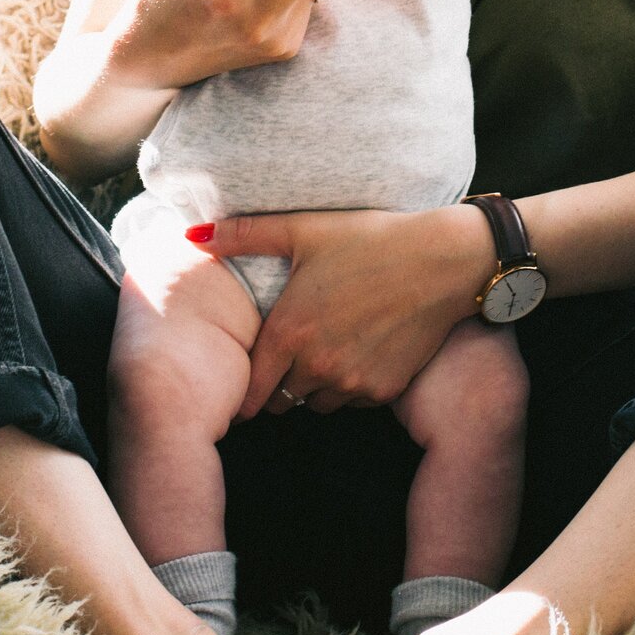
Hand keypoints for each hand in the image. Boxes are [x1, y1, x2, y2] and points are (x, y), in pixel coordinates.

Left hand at [185, 204, 497, 416]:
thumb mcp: (304, 229)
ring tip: (326, 349)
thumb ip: (244, 235)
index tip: (246, 383)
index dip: (244, 391)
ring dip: (314, 387)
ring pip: (317, 404)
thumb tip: (191, 236)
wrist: (443, 260)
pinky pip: (353, 402)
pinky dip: (350, 386)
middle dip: (279, 385)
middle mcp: (316, 366)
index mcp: (289, 332)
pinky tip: (359, 351)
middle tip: (290, 357)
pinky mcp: (383, 389)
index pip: (251, 391)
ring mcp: (352, 382)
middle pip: (281, 402)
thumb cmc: (371, 240)